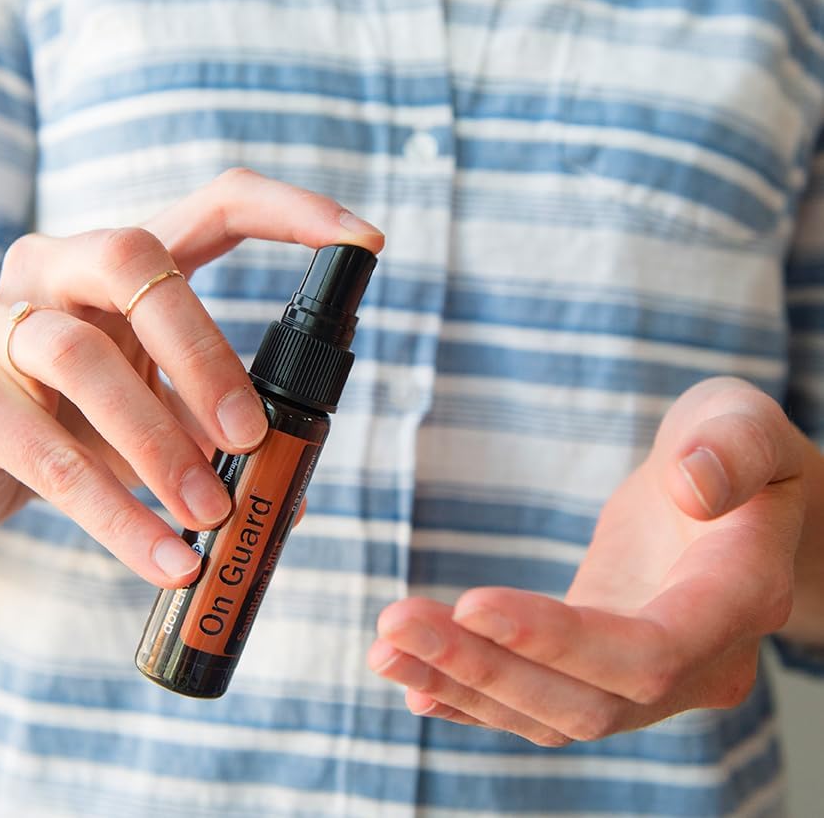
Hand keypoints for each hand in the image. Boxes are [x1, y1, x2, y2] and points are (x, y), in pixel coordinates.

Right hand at [0, 169, 382, 585]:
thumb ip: (213, 432)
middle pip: (132, 260)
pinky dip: (117, 515)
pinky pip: (48, 456)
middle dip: (204, 350)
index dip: (291, 212)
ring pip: (82, 358)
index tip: (364, 242)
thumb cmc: (74, 419)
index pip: (213, 204)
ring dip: (162, 444)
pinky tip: (165, 558)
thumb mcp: (153, 409)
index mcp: (122, 261)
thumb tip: (293, 493)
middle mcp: (54, 268)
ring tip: (212, 513)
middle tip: (252, 437)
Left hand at [368, 377, 806, 743]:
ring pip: (553, 711)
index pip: (648, 651)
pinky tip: (419, 687)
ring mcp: (650, 676)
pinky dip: (477, 700)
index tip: (473, 603)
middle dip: (485, 668)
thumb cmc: (740, 450)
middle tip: (395, 624)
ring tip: (386, 650)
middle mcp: (697, 660)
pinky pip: (541, 701)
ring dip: (464, 685)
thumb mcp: (746, 422)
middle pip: (586, 701)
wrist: (738, 498)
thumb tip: (693, 485)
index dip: (559, 640)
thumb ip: (734, 449)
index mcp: (737, 599)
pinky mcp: (603, 667)